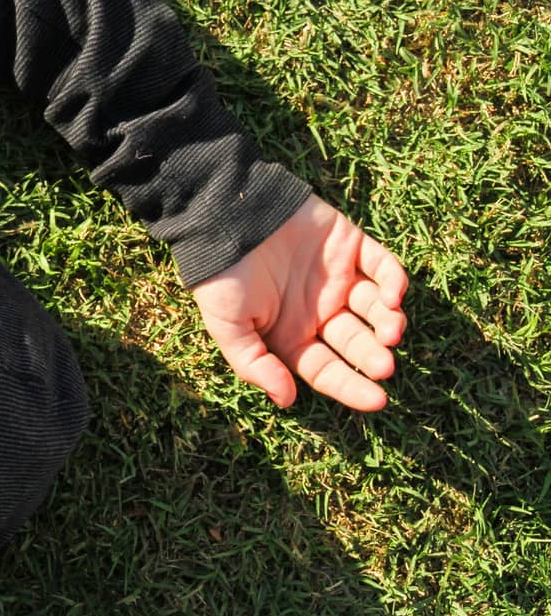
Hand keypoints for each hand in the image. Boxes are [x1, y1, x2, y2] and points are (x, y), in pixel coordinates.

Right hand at [189, 194, 407, 410]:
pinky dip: (394, 281)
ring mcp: (337, 278)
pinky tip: (392, 296)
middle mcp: (318, 310)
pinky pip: (383, 266)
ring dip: (389, 322)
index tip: (377, 400)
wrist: (226, 216)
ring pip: (375, 308)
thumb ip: (254, 365)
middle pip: (356, 342)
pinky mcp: (350, 245)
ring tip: (391, 330)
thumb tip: (287, 400)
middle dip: (373, 356)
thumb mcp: (228, 327)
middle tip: (384, 365)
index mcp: (290, 334)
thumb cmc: (221, 277)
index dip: (351, 387)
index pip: (326, 369)